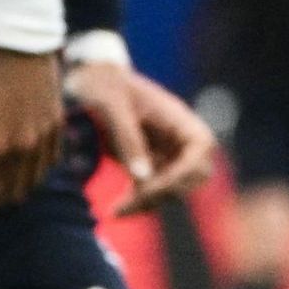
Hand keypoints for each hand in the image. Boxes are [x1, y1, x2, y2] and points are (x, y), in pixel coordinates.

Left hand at [0, 40, 66, 212]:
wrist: (15, 41)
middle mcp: (19, 148)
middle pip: (8, 192)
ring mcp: (41, 138)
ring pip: (32, 181)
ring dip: (15, 189)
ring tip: (3, 188)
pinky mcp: (56, 125)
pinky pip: (50, 160)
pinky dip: (36, 170)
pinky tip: (26, 169)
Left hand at [74, 57, 217, 209]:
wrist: (89, 78)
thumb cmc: (102, 85)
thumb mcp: (111, 106)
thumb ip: (127, 138)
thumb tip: (143, 177)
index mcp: (179, 118)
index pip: (199, 153)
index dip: (179, 175)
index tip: (146, 188)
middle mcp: (180, 138)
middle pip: (192, 177)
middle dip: (163, 194)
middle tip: (127, 204)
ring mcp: (168, 152)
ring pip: (173, 189)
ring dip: (149, 202)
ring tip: (116, 210)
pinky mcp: (152, 163)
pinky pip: (155, 189)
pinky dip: (140, 201)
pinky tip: (116, 209)